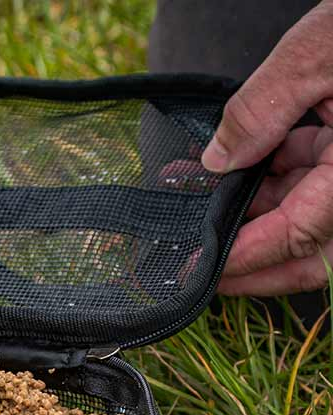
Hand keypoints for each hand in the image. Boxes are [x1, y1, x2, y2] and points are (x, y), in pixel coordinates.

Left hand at [202, 1, 332, 295]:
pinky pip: (313, 185)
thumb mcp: (321, 51)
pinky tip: (227, 167)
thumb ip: (265, 107)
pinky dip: (271, 181)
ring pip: (305, 220)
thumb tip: (216, 160)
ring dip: (250, 215)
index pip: (299, 238)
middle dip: (248, 263)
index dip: (244, 258)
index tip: (197, 267)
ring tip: (191, 199)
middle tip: (191, 263)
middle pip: (308, 254)